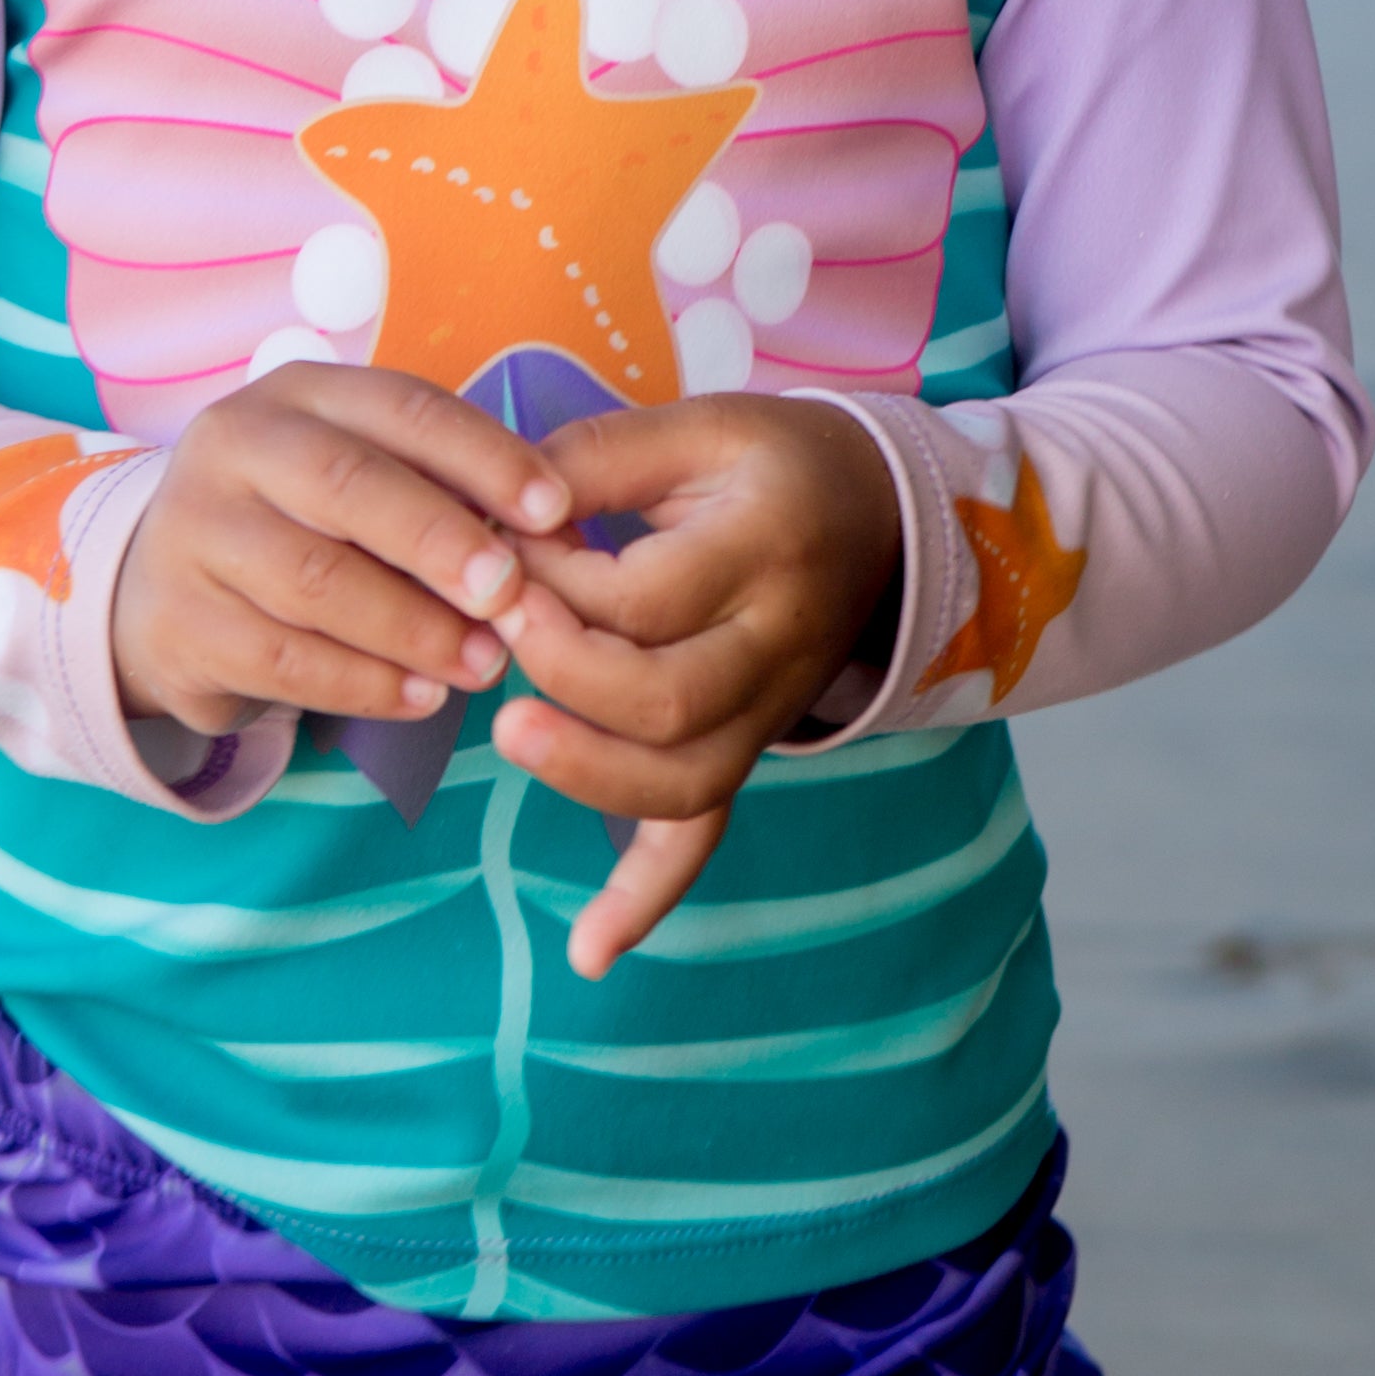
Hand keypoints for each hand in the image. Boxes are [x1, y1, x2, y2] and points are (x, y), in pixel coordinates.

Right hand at [109, 367, 572, 740]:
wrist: (158, 587)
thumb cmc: (300, 523)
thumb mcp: (361, 480)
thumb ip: (446, 493)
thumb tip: (560, 536)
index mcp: (298, 394)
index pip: (402, 407)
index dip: (483, 456)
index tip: (554, 509)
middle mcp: (235, 448)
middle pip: (348, 485)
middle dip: (441, 540)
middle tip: (511, 594)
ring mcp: (194, 534)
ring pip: (316, 582)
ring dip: (415, 629)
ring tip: (484, 665)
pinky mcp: (179, 623)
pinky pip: (285, 659)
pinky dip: (366, 684)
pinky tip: (423, 698)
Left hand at [493, 397, 900, 978]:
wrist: (880, 515)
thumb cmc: (770, 462)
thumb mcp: (697, 425)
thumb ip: (597, 458)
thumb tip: (494, 510)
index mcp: (763, 543)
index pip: (647, 595)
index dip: (557, 583)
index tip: (506, 549)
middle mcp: (778, 642)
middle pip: (668, 700)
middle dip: (562, 674)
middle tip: (498, 626)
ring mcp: (771, 710)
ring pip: (689, 780)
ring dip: (587, 773)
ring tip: (513, 731)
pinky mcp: (753, 748)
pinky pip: (709, 833)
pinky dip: (647, 895)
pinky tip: (587, 950)